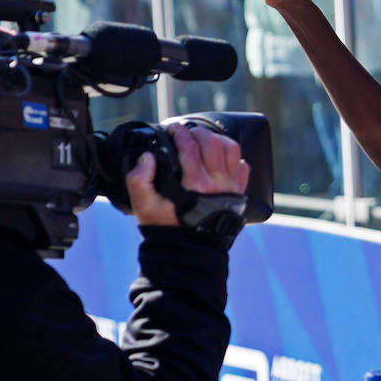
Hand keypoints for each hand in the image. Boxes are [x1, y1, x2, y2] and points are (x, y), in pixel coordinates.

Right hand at [126, 122, 250, 227]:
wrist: (188, 253)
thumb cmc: (166, 229)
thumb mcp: (144, 206)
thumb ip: (138, 179)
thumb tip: (147, 157)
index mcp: (195, 184)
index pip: (189, 146)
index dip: (179, 132)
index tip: (172, 128)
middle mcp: (217, 184)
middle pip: (212, 142)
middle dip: (197, 132)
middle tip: (186, 131)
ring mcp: (231, 189)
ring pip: (231, 150)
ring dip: (217, 139)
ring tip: (203, 138)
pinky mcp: (238, 195)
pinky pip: (242, 167)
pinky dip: (233, 157)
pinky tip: (220, 157)